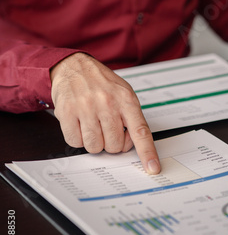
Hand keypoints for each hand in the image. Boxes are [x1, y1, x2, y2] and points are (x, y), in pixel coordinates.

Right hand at [50, 53, 160, 173]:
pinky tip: (80, 124)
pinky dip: (78, 138)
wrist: (74, 66)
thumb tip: (132, 144)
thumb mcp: (124, 93)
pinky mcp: (67, 112)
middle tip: (106, 130)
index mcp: (126, 99)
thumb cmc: (101, 83)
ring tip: (93, 126)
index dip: (147, 152)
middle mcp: (107, 103)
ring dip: (94, 142)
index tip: (153, 168)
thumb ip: (131, 118)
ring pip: (94, 147)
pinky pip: (75, 142)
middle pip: (115, 145)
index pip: (140, 131)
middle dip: (111, 143)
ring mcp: (86, 108)